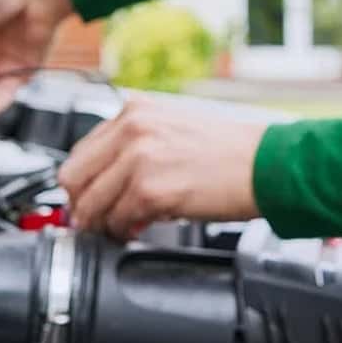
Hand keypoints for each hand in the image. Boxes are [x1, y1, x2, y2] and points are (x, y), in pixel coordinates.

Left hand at [59, 99, 264, 239]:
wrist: (267, 164)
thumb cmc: (230, 151)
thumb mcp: (174, 128)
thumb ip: (135, 145)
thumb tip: (106, 180)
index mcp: (134, 110)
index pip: (80, 151)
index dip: (82, 183)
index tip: (88, 199)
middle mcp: (132, 128)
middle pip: (74, 178)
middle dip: (82, 206)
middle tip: (96, 221)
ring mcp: (139, 158)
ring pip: (91, 204)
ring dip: (103, 223)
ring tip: (122, 227)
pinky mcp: (151, 190)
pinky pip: (118, 220)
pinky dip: (123, 231)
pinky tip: (138, 228)